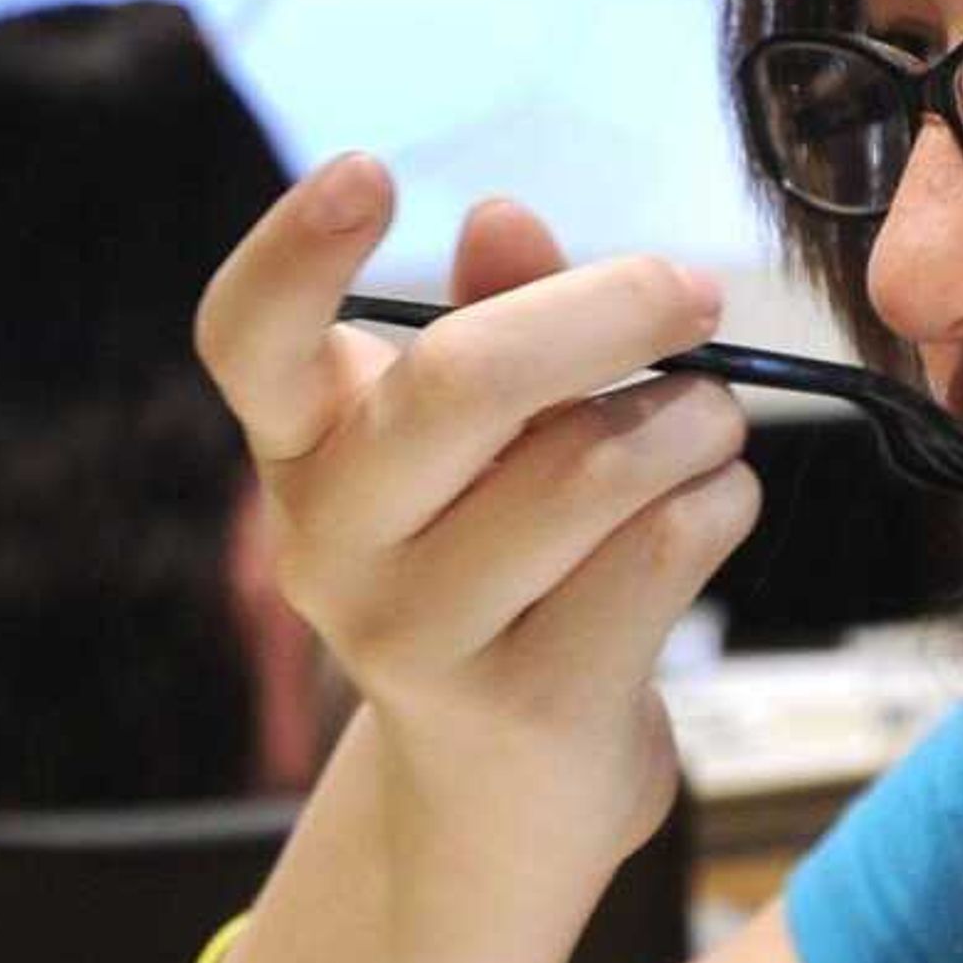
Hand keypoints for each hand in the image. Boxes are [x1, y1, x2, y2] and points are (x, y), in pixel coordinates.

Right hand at [195, 155, 756, 864]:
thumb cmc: (502, 569)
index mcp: (299, 451)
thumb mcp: (479, 444)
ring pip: (592, 467)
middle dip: (609, 311)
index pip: (244, 339)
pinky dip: (718, 502)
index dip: (290, 251)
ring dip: (693, 421)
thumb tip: (501, 217)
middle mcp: (329, 545)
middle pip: (462, 381)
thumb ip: (492, 322)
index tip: (368, 170)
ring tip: (710, 423)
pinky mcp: (525, 703)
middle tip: (695, 291)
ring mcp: (418, 637)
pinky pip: (661, 550)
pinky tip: (713, 503)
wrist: (508, 793)